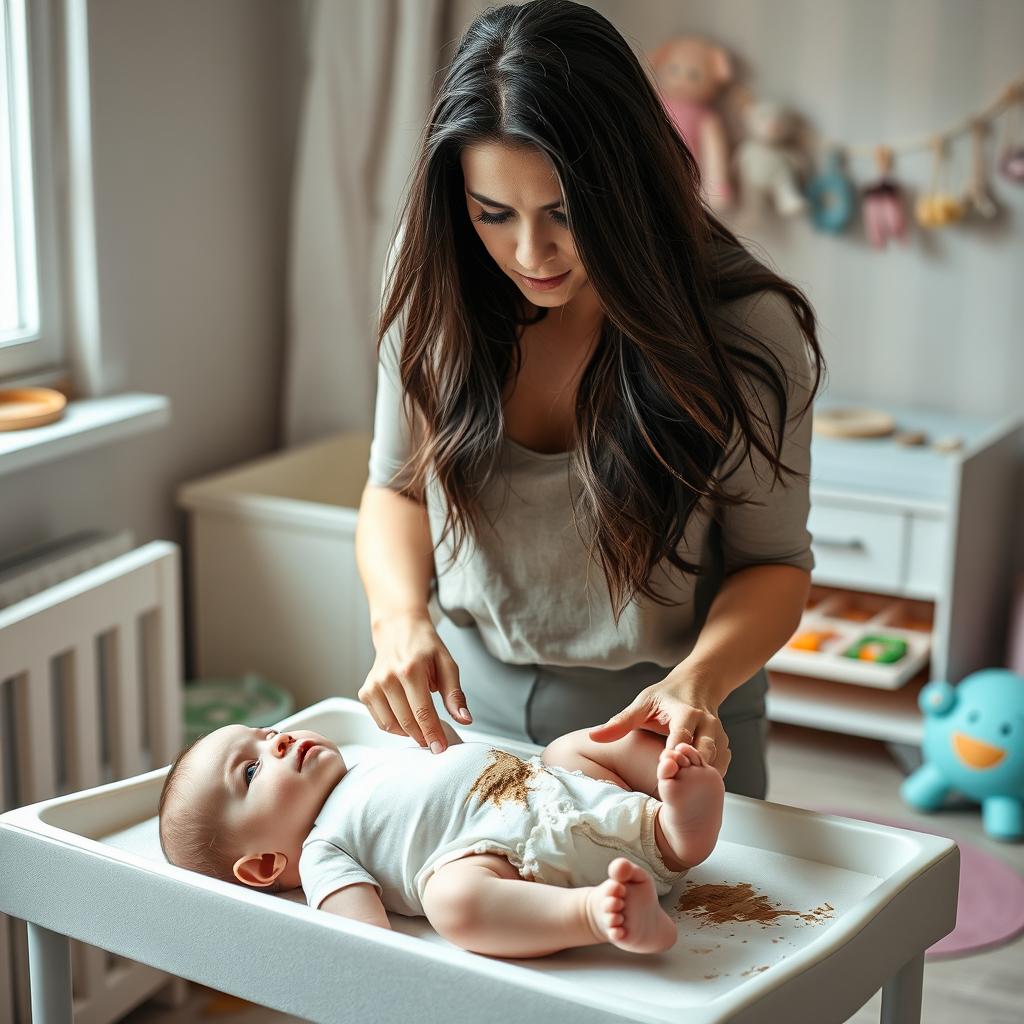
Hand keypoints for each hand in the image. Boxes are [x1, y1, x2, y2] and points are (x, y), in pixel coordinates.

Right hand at [357, 611, 471, 751]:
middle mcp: (388, 678)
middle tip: (435, 742)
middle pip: (407, 722)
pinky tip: (407, 720)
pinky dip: (395, 728)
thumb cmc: (424, 646)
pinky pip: (380, 721)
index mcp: (411, 669)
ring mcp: (374, 685)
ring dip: (409, 734)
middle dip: (423, 737)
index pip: (423, 712)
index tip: (441, 748)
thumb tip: (464, 719)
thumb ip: (455, 694)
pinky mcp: (366, 692)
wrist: (398, 629)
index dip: (433, 734)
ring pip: (391, 725)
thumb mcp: (447, 664)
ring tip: (423, 729)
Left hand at [587, 675, 731, 778]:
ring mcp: (719, 735)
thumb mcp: (642, 704)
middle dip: (690, 769)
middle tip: (673, 788)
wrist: (699, 684)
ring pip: (716, 762)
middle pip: (704, 751)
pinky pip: (720, 767)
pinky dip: (709, 779)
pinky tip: (694, 790)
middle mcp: (707, 723)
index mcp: (685, 712)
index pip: (681, 736)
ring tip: (683, 793)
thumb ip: (620, 722)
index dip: (672, 754)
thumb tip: (594, 736)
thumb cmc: (666, 696)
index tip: (661, 771)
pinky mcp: (724, 746)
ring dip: (701, 778)